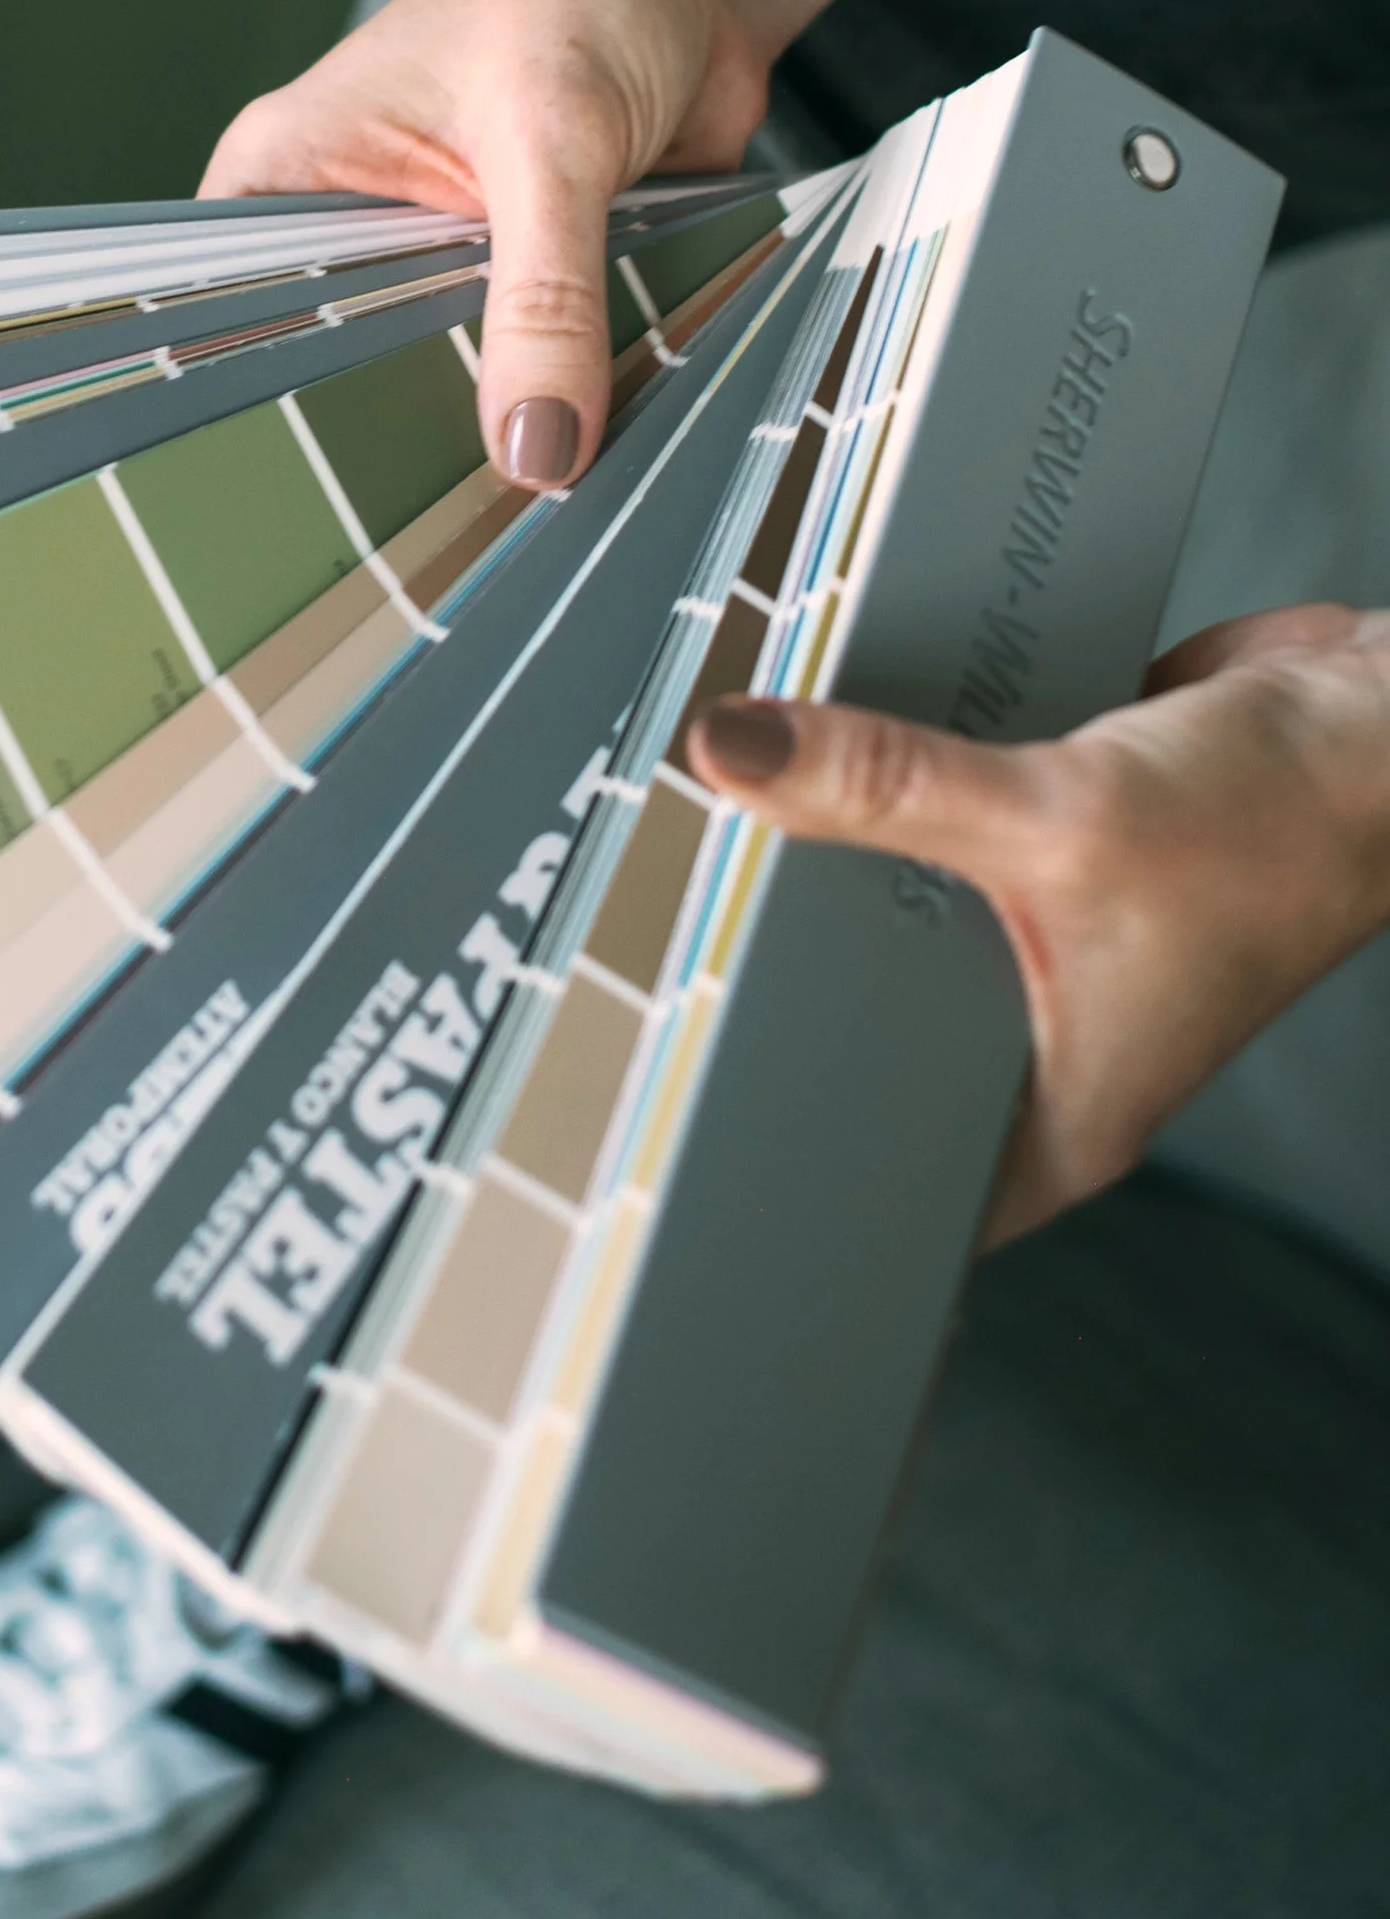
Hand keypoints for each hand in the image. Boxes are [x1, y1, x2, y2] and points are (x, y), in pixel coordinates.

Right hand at [202, 0, 781, 489]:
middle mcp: (351, 223)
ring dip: (502, 423)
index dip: (276, 411)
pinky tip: (592, 460)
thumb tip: (536, 452)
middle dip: (407, 437)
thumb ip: (543, 299)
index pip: (240, 318)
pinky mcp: (526, 278)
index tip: (314, 511)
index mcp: (291, 175)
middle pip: (350, 371)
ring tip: (524, 508)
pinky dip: (570, 400)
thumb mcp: (551, 142)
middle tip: (441, 528)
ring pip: (452, 380)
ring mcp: (440, 256)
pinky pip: (537, 372)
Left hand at [689, 604, 1389, 1244]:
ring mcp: (1032, 952)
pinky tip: (779, 764)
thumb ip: (885, 784)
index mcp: (1049, 1122)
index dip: (770, 1188)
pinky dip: (869, 805)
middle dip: (753, 998)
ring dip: (803, 880)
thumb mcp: (1062, 813)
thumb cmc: (1285, 822)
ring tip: (659, 852)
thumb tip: (728, 751)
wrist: (1389, 721)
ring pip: (876, 930)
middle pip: (849, 1045)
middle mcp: (1034, 1053)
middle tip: (606, 972)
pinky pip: (917, 841)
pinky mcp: (1032, 856)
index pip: (877, 1197)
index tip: (639, 1168)